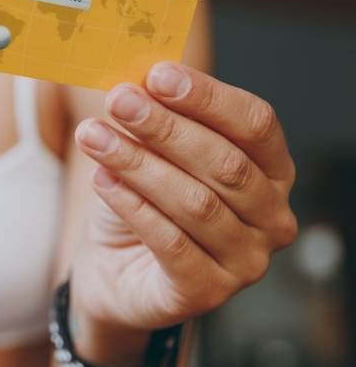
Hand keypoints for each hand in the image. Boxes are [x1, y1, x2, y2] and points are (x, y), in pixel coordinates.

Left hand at [70, 62, 296, 341]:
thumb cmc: (142, 203)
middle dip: (166, 127)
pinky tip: (101, 181)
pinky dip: (133, 207)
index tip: (157, 74)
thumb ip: (153, 120)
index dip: (208, 97)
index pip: (255, 124)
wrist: (114, 273)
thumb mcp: (148, 154)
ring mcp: (246, 261)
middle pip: (225, 162)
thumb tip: (133, 82)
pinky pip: (172, 244)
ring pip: (196, 202)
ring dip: (138, 163)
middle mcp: (272, 217)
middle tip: (117, 100)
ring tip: (94, 137)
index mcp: (272, 171)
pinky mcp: (208, 292)